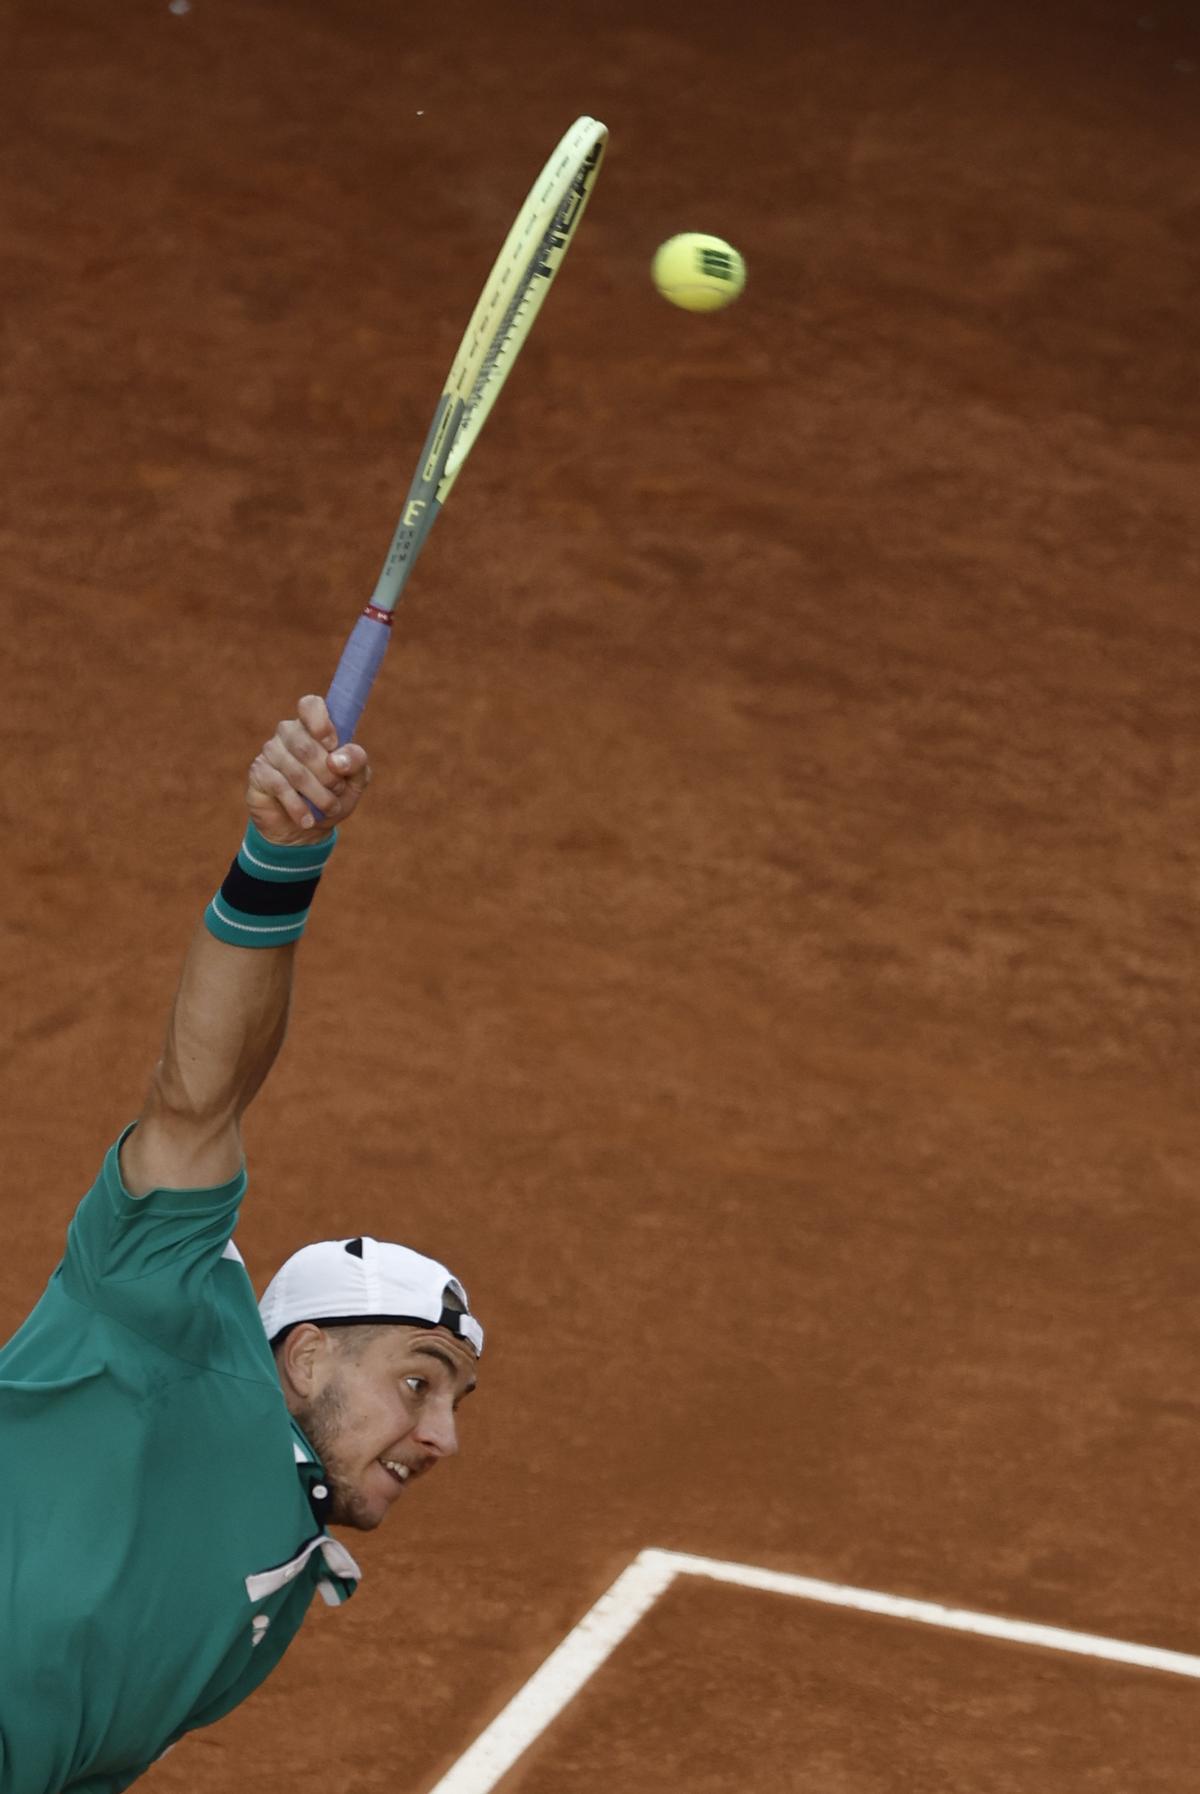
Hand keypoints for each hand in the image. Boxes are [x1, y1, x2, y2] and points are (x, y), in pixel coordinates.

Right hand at [247, 695, 370, 844]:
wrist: (306, 830)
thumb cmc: (333, 796)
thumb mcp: (355, 781)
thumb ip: (356, 762)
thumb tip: (338, 760)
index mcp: (314, 727)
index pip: (310, 705)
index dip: (321, 723)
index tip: (332, 744)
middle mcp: (289, 733)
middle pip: (306, 745)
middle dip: (328, 775)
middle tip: (338, 790)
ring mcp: (271, 751)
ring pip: (295, 770)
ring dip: (318, 794)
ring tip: (329, 808)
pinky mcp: (258, 773)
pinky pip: (280, 786)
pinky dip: (298, 807)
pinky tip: (308, 820)